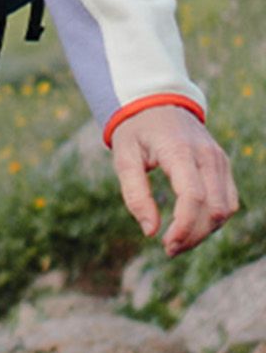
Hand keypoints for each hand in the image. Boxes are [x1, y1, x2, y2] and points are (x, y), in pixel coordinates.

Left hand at [110, 105, 238, 257]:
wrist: (159, 103)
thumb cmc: (137, 133)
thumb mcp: (124, 160)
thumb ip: (135, 195)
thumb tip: (150, 232)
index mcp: (180, 152)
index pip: (193, 197)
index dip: (183, 227)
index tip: (166, 246)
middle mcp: (207, 156)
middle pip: (214, 208)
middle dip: (193, 236)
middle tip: (168, 249)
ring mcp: (219, 160)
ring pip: (226, 208)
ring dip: (204, 232)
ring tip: (177, 241)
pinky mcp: (223, 166)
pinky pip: (228, 200)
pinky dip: (212, 220)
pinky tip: (190, 227)